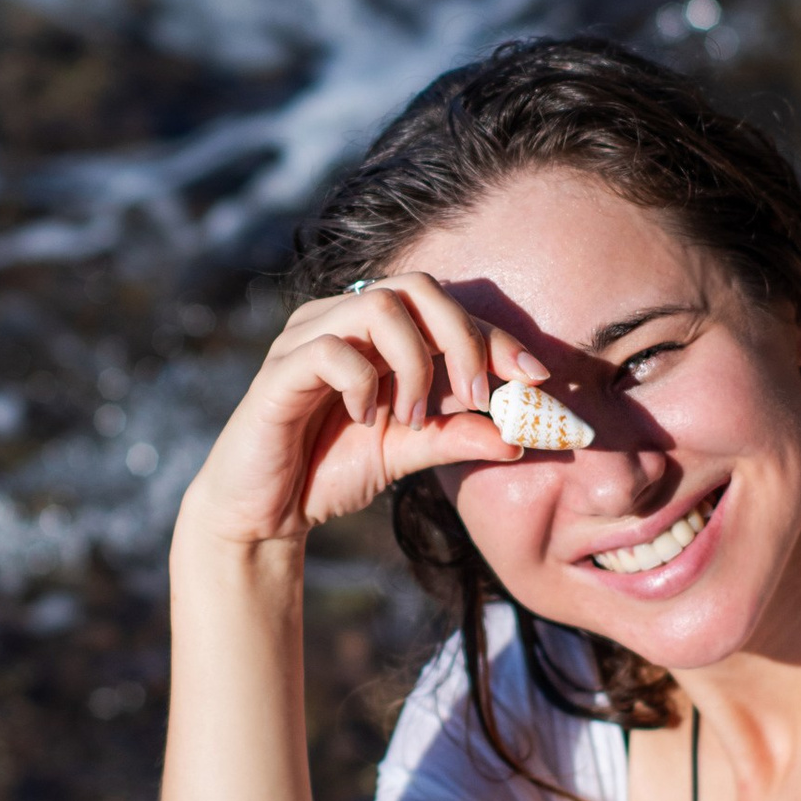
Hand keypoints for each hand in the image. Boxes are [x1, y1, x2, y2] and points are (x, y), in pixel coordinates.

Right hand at [180, 273, 555, 545]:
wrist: (263, 514)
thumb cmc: (329, 471)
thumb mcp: (407, 453)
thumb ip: (457, 437)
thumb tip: (520, 438)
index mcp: (376, 332)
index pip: (446, 308)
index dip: (495, 335)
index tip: (536, 376)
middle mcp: (341, 320)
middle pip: (416, 286)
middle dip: (460, 336)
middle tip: (474, 395)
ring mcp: (307, 339)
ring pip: (377, 306)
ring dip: (413, 361)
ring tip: (414, 416)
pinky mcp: (279, 371)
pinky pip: (331, 351)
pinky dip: (362, 384)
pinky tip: (364, 419)